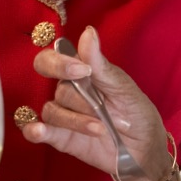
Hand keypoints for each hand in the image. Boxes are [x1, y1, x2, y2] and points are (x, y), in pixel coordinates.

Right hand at [21, 27, 172, 180]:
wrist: (145, 150)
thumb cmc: (136, 112)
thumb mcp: (123, 87)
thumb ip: (99, 63)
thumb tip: (88, 31)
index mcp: (80, 74)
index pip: (53, 60)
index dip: (60, 63)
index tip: (82, 70)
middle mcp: (68, 93)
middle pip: (56, 88)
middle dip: (77, 98)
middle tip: (95, 105)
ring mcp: (64, 116)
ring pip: (53, 111)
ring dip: (77, 121)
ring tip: (102, 128)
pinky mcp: (62, 139)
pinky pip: (40, 132)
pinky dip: (35, 130)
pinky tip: (38, 130)